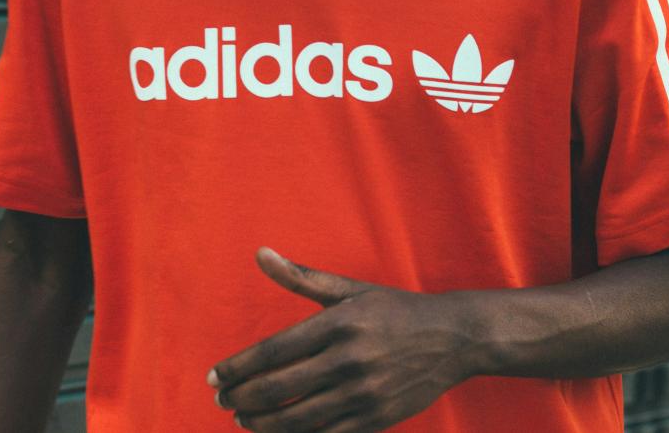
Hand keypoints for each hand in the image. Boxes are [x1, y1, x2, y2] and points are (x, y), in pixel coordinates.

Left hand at [206, 247, 477, 431]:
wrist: (454, 338)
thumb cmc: (394, 310)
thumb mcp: (349, 289)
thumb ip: (301, 277)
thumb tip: (260, 253)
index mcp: (338, 323)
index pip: (274, 350)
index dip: (239, 367)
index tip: (214, 376)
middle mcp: (348, 359)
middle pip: (280, 387)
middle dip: (243, 397)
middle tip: (221, 400)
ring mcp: (364, 392)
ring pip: (299, 418)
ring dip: (263, 422)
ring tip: (242, 419)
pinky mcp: (377, 418)